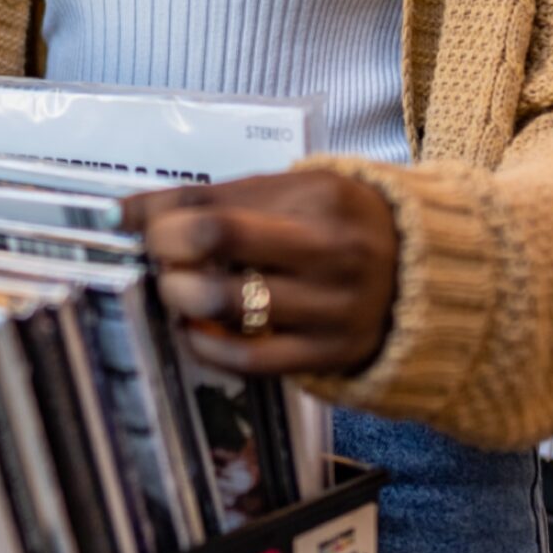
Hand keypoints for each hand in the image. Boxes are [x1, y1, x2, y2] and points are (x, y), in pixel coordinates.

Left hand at [121, 171, 398, 375]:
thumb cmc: (338, 227)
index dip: (156, 215)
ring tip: (176, 290)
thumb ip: (216, 199)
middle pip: (218, 239)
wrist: (427, 278)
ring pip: (229, 302)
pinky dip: (208, 345)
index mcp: (321, 196)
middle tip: (157, 256)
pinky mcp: (332, 354)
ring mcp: (335, 306)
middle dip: (166, 249)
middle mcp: (331, 249)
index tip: (126, 222)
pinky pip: (251, 359)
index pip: (213, 202)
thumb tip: (125, 211)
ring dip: (181, 296)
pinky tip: (197, 329)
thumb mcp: (294, 194)